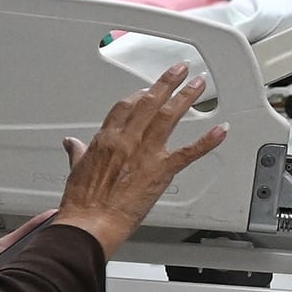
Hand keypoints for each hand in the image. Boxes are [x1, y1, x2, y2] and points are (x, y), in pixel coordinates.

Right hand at [56, 66, 228, 253]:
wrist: (91, 221)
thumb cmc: (83, 201)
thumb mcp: (76, 170)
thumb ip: (77, 153)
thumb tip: (71, 143)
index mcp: (107, 139)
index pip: (126, 107)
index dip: (140, 94)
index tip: (149, 88)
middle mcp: (128, 140)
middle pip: (150, 103)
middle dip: (167, 83)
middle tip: (180, 70)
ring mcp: (146, 153)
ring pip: (169, 117)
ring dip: (186, 98)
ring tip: (198, 84)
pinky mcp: (161, 170)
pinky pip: (189, 152)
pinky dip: (207, 141)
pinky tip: (220, 130)